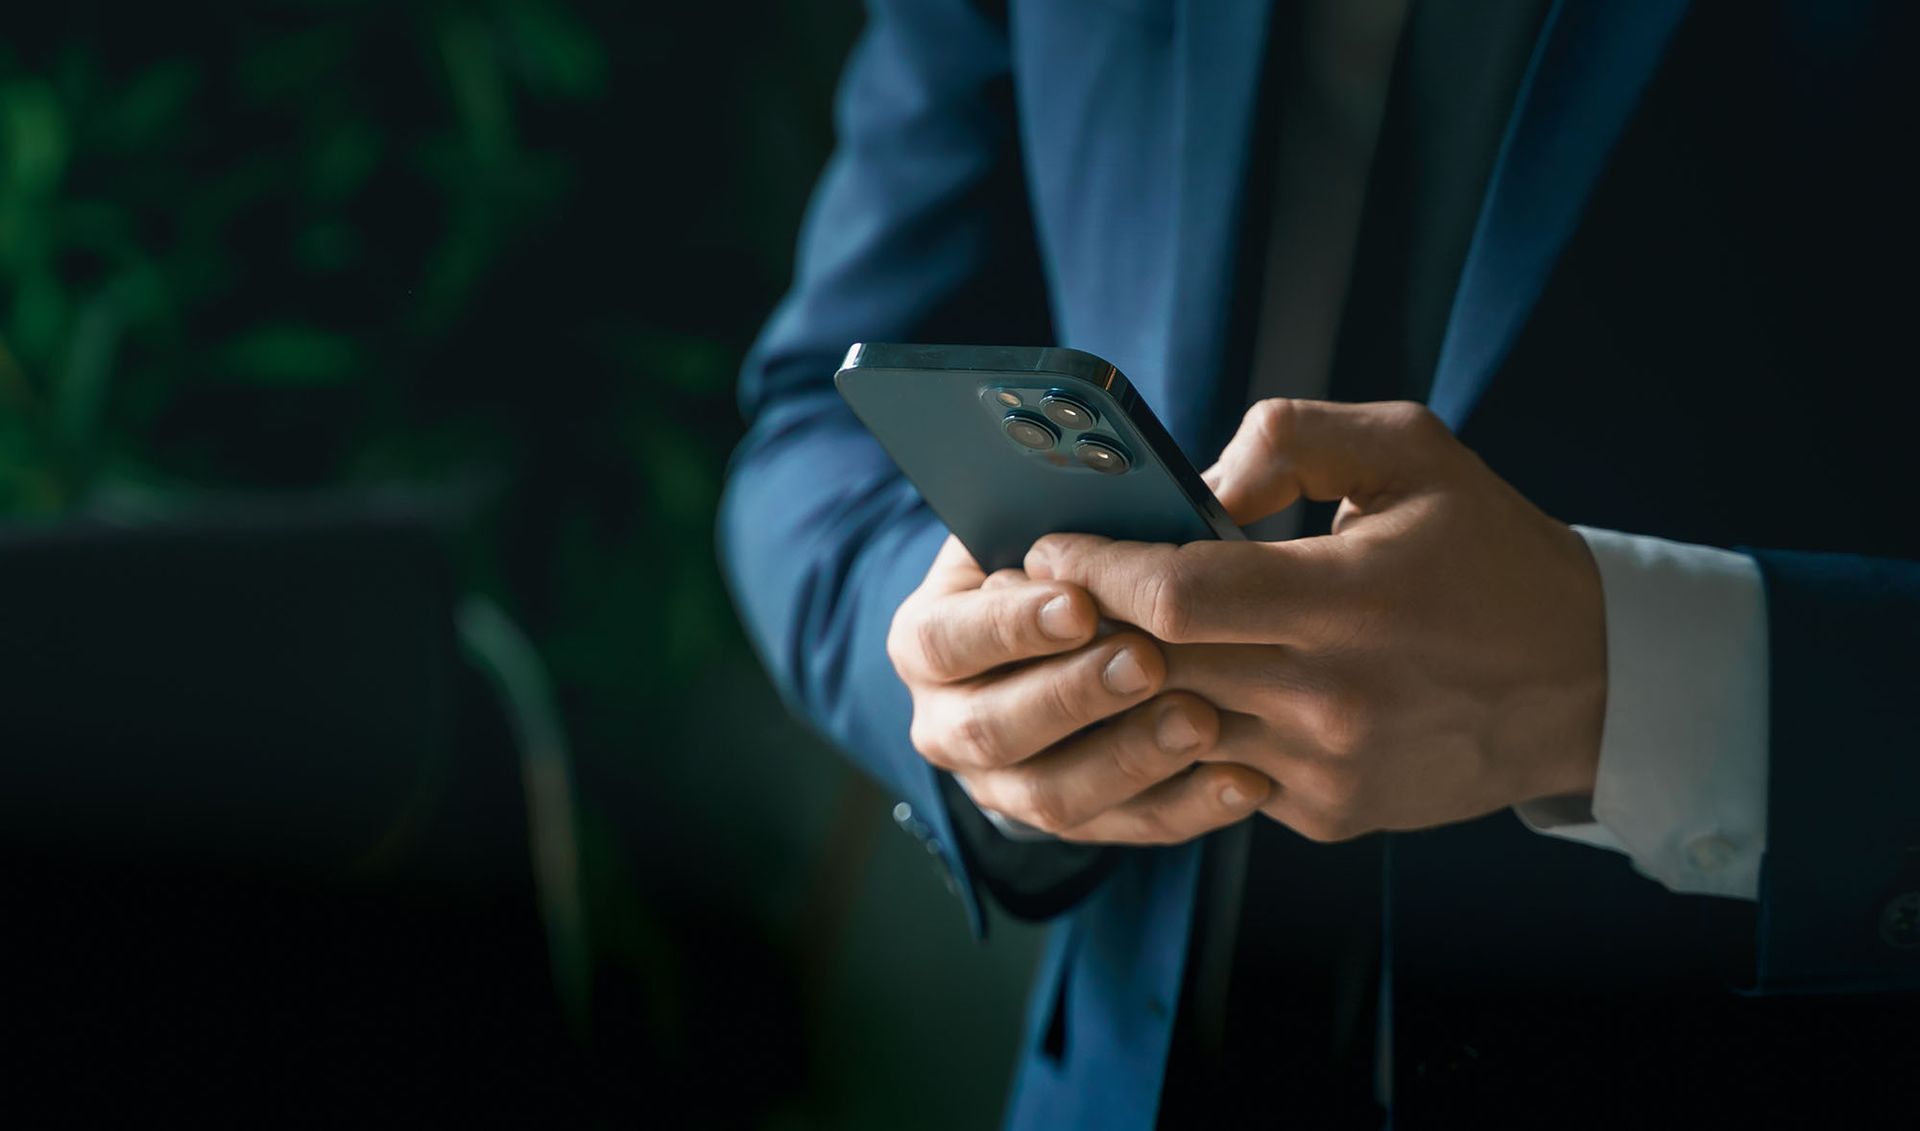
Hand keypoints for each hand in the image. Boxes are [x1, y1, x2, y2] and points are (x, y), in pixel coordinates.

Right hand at [888, 536, 1271, 843]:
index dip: (1007, 626)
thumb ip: (1098, 512)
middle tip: (1148, 661)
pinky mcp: (1079, 822)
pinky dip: (1190, 806)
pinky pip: (1130, 828)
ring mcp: (1007, 785)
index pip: (944, 640)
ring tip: (1202, 720)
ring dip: (1131, 758)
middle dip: (1073, 695)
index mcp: (930, 640)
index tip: (1077, 602)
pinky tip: (1245, 776)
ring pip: (1056, 795)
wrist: (1066, 643)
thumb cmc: (1066, 567)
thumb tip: (1170, 495)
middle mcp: (950, 722)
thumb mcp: (1053, 527)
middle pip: (992, 729)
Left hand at [1025, 399, 1607, 842]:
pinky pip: (1219, 772)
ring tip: (1098, 640)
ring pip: (1176, 729)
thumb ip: (1296, 436)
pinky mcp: (1326, 815)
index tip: (1050, 547)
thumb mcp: (1413, 451)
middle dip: (1089, 628)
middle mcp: (1332, 697)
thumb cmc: (1490, 553)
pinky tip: (1182, 691)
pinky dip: (1190, 732)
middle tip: (1049, 591)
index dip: (1098, 570)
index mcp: (1350, 598)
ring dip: (1128, 688)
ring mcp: (1326, 769)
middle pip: (1158, 667)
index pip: (1177, 596)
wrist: (1584, 683)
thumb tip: (1198, 482)